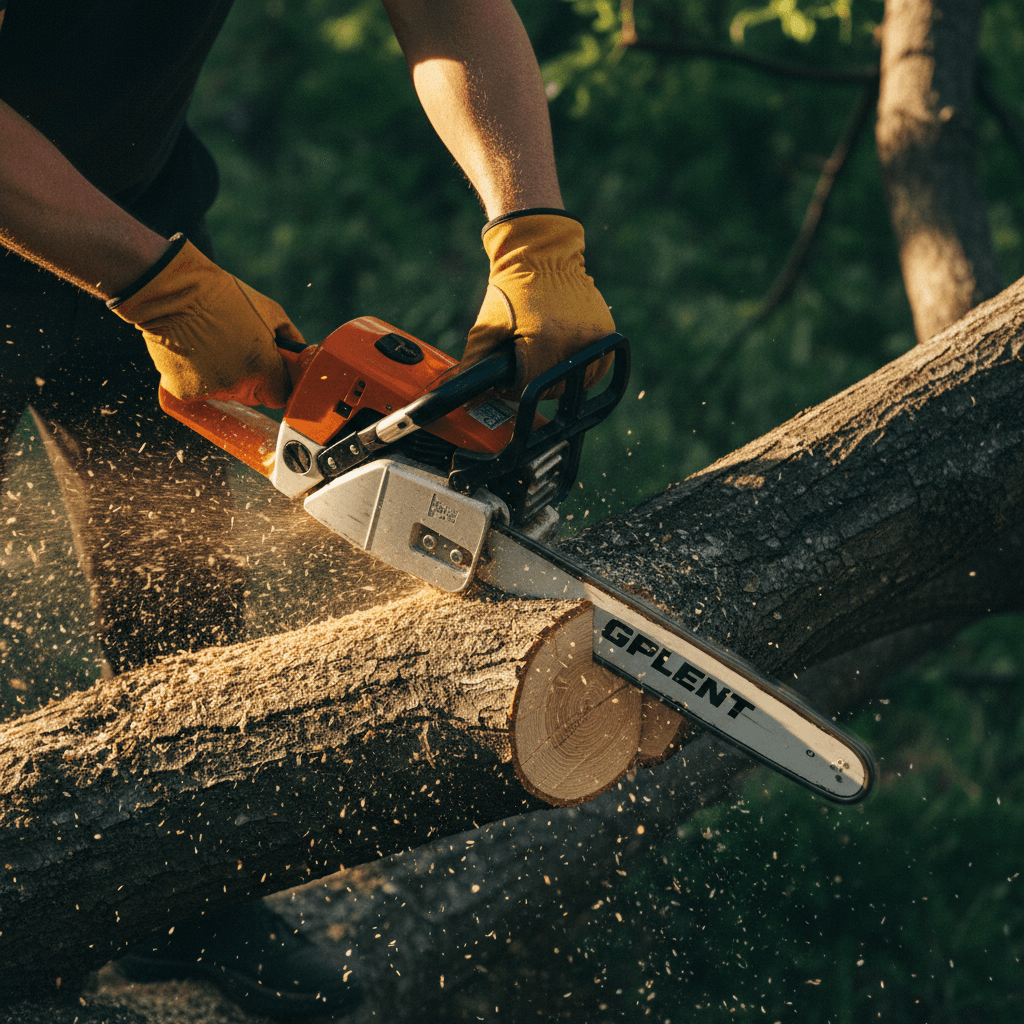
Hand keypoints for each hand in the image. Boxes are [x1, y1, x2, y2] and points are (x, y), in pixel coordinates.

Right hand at [108, 236, 302, 407]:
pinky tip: (193, 350)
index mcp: (264, 370)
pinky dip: (197, 376)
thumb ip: (291, 339)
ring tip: (213, 344)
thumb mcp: (271, 312)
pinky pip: (199, 391)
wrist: (173, 291)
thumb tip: (300, 355)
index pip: (281, 396)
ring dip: (224, 377)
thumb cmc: (225, 296)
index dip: (277, 383)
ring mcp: (210, 391)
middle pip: (254, 397)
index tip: (272, 371)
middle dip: (253, 379)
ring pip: (226, 394)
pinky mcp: (184, 392)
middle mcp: (238, 386)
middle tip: (240, 350)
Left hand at [461, 210, 613, 394]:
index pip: (529, 387)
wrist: (542, 254)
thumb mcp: (487, 326)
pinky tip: (565, 363)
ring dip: (560, 382)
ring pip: (577, 382)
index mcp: (542, 342)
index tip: (507, 380)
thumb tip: (466, 393)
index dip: (513, 389)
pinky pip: (597, 366)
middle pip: (553, 388)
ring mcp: (593, 337)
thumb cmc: (511, 289)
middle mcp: (572, 342)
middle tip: (524, 370)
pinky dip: (581, 371)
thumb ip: (474, 362)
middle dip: (535, 384)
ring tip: (544, 364)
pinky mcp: (606, 331)